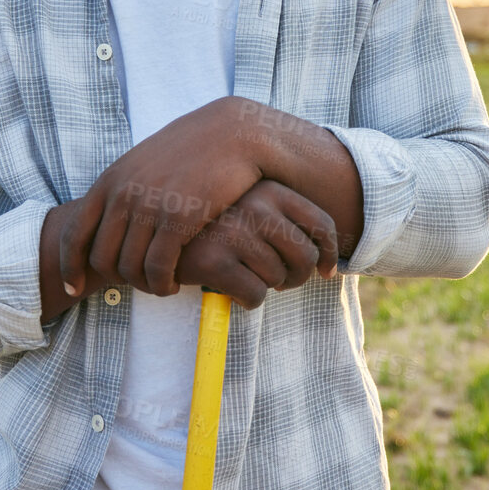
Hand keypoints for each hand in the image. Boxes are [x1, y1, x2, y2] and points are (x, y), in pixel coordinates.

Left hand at [60, 96, 263, 296]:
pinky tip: (173, 284)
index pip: (74, 234)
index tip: (75, 287)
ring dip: (144, 285)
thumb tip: (106, 218)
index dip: (70, 267)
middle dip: (117, 280)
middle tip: (138, 283)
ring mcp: (150, 206)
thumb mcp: (144, 162)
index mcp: (110, 181)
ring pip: (130, 268)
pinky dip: (161, 285)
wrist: (233, 133)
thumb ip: (122, 188)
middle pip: (102, 259)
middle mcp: (123, 194)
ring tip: (159, 285)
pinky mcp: (179, 218)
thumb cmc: (191, 150)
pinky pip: (158, 268)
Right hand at [175, 179, 338, 307]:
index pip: (322, 224)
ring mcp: (234, 232)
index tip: (324, 272)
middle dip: (296, 278)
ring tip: (244, 276)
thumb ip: (285, 222)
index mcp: (270, 189)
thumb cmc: (215, 226)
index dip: (329, 255)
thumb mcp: (252, 208)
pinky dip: (247, 300)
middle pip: (305, 257)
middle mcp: (255, 206)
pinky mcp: (214, 261)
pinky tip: (230, 289)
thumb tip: (328, 264)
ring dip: (266, 287)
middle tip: (279, 281)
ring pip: (278, 279)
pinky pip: (255, 295)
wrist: (159, 233)